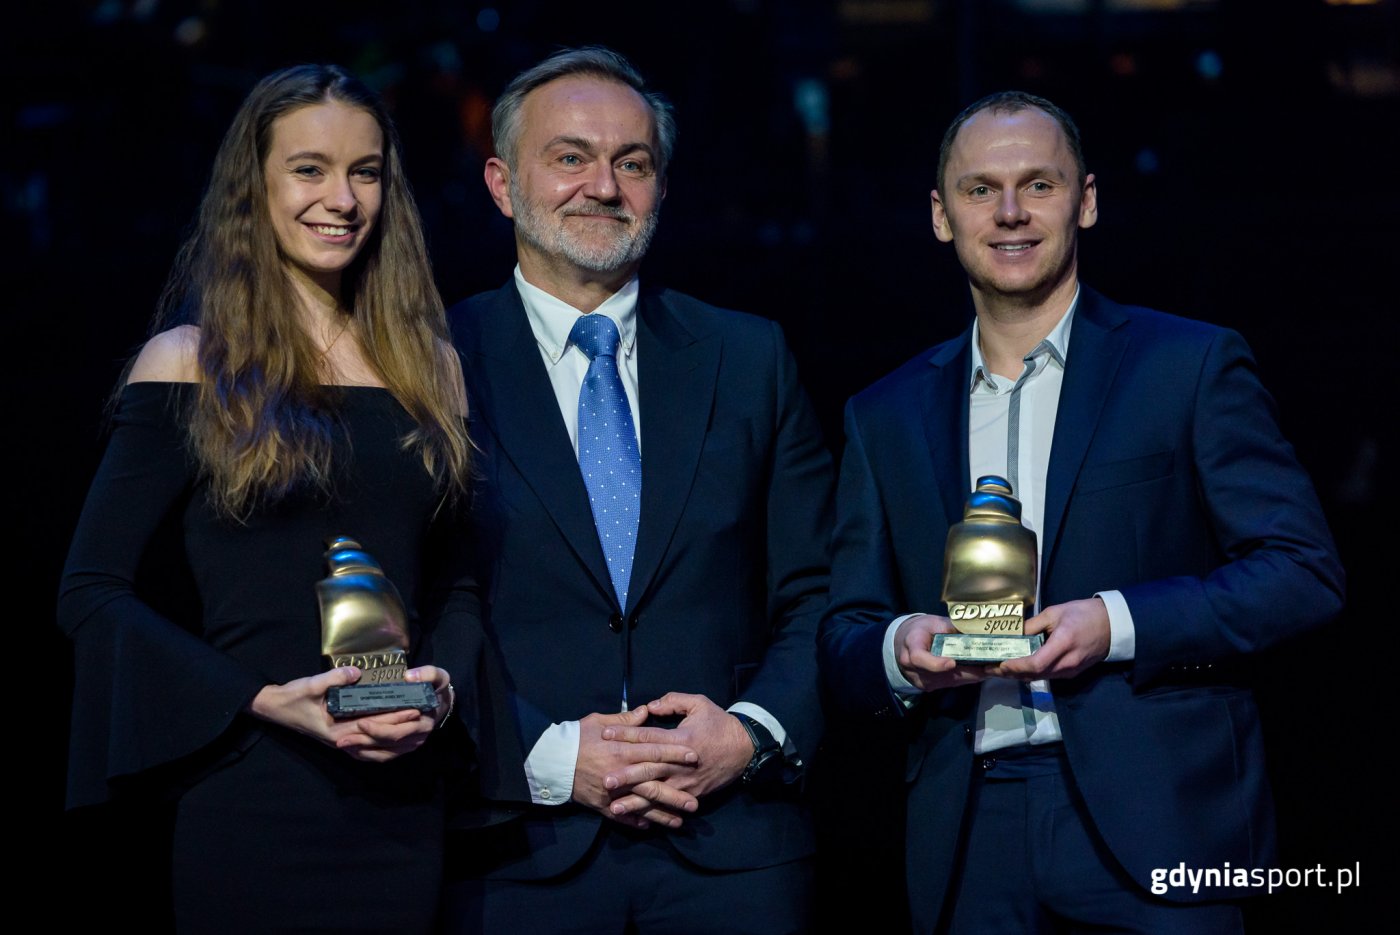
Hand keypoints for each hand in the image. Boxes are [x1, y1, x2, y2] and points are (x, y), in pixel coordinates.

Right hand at [248, 665, 450, 762]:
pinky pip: (367, 751)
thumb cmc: (292, 698)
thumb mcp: (309, 685)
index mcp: (337, 731)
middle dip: (403, 731)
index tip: (413, 709)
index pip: (373, 727)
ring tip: (418, 735)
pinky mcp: (342, 739)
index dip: (394, 719)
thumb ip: (332, 679)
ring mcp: (342, 743)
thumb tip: (355, 673)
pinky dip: (384, 749)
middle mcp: (342, 741)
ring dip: (398, 745)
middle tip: (423, 719)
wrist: (275, 708)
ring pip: (376, 752)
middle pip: (379, 742)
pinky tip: (397, 744)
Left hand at [334, 665, 452, 762]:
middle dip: (363, 742)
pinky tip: (352, 749)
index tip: (361, 722)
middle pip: (387, 744)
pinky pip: (384, 756)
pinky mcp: (403, 749)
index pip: (397, 731)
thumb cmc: (435, 687)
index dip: (378, 729)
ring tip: (343, 744)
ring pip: (383, 754)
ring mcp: (410, 745)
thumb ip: (428, 673)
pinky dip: (367, 755)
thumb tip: (409, 677)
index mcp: (422, 722)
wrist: (441, 702)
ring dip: (362, 751)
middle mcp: (416, 738)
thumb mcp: (438, 676)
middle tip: (341, 739)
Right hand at [572, 709, 699, 829]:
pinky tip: (650, 826)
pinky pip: (622, 815)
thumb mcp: (599, 722)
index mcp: (622, 750)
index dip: (675, 753)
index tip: (694, 756)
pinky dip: (635, 821)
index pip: (655, 751)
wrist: (551, 761)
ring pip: (642, 804)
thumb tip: (646, 712)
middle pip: (654, 783)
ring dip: (661, 814)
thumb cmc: (576, 738)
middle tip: (695, 801)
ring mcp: (612, 792)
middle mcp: (621, 772)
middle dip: (675, 793)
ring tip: (680, 821)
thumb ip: (625, 720)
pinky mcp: (602, 804)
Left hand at [600, 693, 751, 819]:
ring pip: (657, 793)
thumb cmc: (720, 724)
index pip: (648, 737)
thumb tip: (649, 707)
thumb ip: (673, 702)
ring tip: (614, 806)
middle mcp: (681, 763)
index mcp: (682, 739)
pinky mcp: (692, 795)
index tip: (605, 734)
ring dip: (636, 801)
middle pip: (649, 769)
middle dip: (625, 775)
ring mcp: (687, 782)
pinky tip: (638, 818)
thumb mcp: (699, 704)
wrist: (745, 749)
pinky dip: (654, 813)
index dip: (626, 735)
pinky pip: (670, 805)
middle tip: (604, 779)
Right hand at [894, 614, 989, 691]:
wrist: (904, 643)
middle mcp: (913, 668)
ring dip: (972, 676)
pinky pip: (951, 684)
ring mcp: (921, 680)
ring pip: (951, 681)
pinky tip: (981, 671)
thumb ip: (952, 628)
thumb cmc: (920, 630)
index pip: (919, 658)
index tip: (952, 663)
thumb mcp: (934, 622)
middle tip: (992, 667)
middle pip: (942, 675)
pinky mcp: (929, 687)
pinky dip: (966, 677)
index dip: (935, 663)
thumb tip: (977, 630)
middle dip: (969, 672)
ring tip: (993, 668)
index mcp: (911, 646)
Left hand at [989, 598, 1109, 680]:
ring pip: (1039, 678)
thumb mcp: (1055, 613)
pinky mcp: (1072, 673)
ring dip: (1018, 675)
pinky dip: (1031, 674)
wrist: (1112, 625)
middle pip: (1034, 675)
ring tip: (999, 668)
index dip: (1015, 667)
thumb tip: (1012, 633)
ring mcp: (1070, 671)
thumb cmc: (1084, 614)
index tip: (998, 664)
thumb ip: (1032, 625)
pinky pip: (1048, 676)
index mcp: (1062, 644)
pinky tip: (1019, 667)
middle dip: (1010, 673)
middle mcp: (1066, 663)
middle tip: (990, 668)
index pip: (1035, 664)